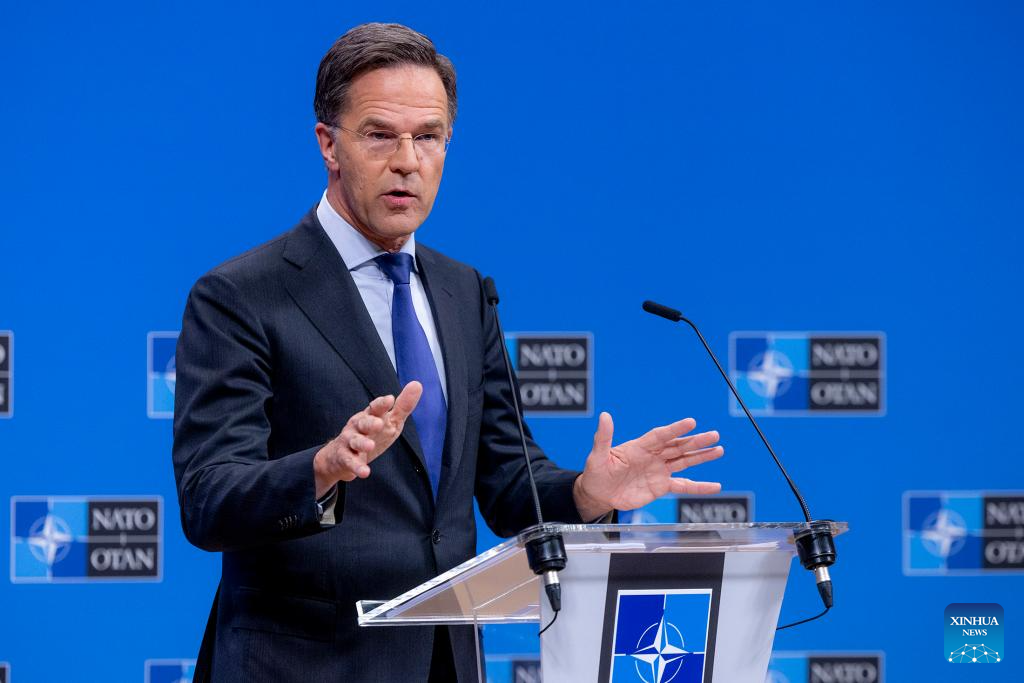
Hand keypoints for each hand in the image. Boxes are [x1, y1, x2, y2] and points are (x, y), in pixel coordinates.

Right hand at [313, 381, 421, 496]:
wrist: (341, 457)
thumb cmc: (370, 434)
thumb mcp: (389, 420)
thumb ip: (403, 406)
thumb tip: (417, 384)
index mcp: (370, 415)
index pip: (375, 407)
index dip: (381, 404)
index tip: (389, 399)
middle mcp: (358, 426)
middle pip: (363, 422)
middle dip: (369, 422)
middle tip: (378, 424)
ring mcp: (350, 441)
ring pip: (355, 441)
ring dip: (362, 443)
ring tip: (369, 446)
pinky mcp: (345, 458)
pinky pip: (350, 461)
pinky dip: (357, 466)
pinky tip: (364, 472)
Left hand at [573, 413, 723, 518]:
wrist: (599, 493)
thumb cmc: (597, 472)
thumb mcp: (597, 455)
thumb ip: (603, 437)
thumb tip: (604, 415)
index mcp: (640, 446)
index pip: (661, 435)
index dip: (675, 429)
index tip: (691, 422)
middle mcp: (653, 456)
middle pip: (678, 446)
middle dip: (696, 441)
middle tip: (714, 435)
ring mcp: (659, 470)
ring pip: (684, 461)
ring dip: (701, 456)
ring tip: (719, 450)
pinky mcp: (661, 486)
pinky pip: (683, 485)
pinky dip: (699, 487)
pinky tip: (715, 486)